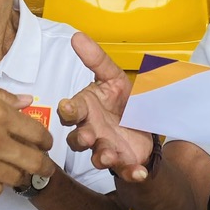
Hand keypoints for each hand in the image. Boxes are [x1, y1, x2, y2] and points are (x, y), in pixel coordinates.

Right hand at [59, 33, 153, 182]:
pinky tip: (139, 172)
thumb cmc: (120, 100)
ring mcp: (105, 147)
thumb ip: (96, 59)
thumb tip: (77, 36)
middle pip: (77, 138)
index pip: (70, 110)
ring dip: (101, 156)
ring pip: (96, 157)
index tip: (68, 108)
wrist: (142, 125)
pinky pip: (124, 171)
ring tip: (108, 155)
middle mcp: (91, 130)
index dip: (68, 110)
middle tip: (87, 135)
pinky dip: (131, 173)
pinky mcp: (123, 162)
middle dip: (80, 138)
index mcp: (86, 109)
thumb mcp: (113, 77)